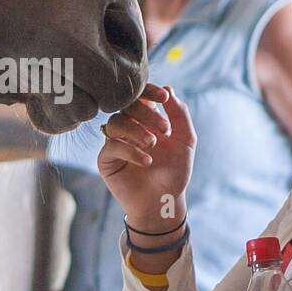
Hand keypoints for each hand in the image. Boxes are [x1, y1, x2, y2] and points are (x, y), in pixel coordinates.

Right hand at [96, 83, 195, 228]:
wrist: (165, 201)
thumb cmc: (175, 172)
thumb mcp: (185, 141)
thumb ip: (180, 115)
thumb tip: (169, 89)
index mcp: (146, 119)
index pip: (141, 96)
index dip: (149, 91)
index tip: (164, 97)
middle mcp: (128, 127)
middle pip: (126, 106)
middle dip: (146, 113)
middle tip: (165, 130)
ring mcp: (115, 142)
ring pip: (115, 122)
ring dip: (136, 131)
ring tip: (152, 145)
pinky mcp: (106, 159)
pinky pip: (112, 146)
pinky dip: (130, 150)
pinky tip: (147, 161)